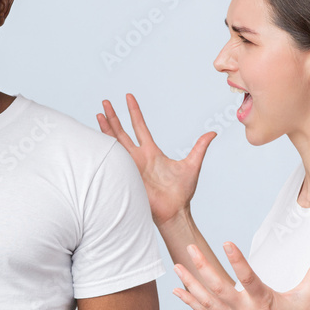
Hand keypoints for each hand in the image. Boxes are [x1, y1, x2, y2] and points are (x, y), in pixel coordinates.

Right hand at [97, 93, 216, 226]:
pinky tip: (97, 138)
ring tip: (98, 114)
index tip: (128, 97)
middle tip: (105, 102)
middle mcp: (138, 157)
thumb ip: (199, 147)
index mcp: (152, 152)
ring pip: (114, 143)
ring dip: (106, 129)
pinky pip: (114, 160)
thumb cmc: (182, 193)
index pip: (139, 127)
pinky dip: (105, 148)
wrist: (174, 212)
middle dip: (113, 117)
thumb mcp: (193, 165)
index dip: (133, 112)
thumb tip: (212, 132)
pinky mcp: (127, 175)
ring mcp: (131, 166)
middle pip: (122, 132)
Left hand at [172, 241, 309, 309]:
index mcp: (264, 301)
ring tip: (176, 265)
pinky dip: (189, 301)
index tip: (226, 243)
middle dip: (203, 268)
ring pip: (206, 300)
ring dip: (189, 283)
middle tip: (190, 248)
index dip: (237, 261)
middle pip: (219, 288)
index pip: (249, 278)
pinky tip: (176, 289)